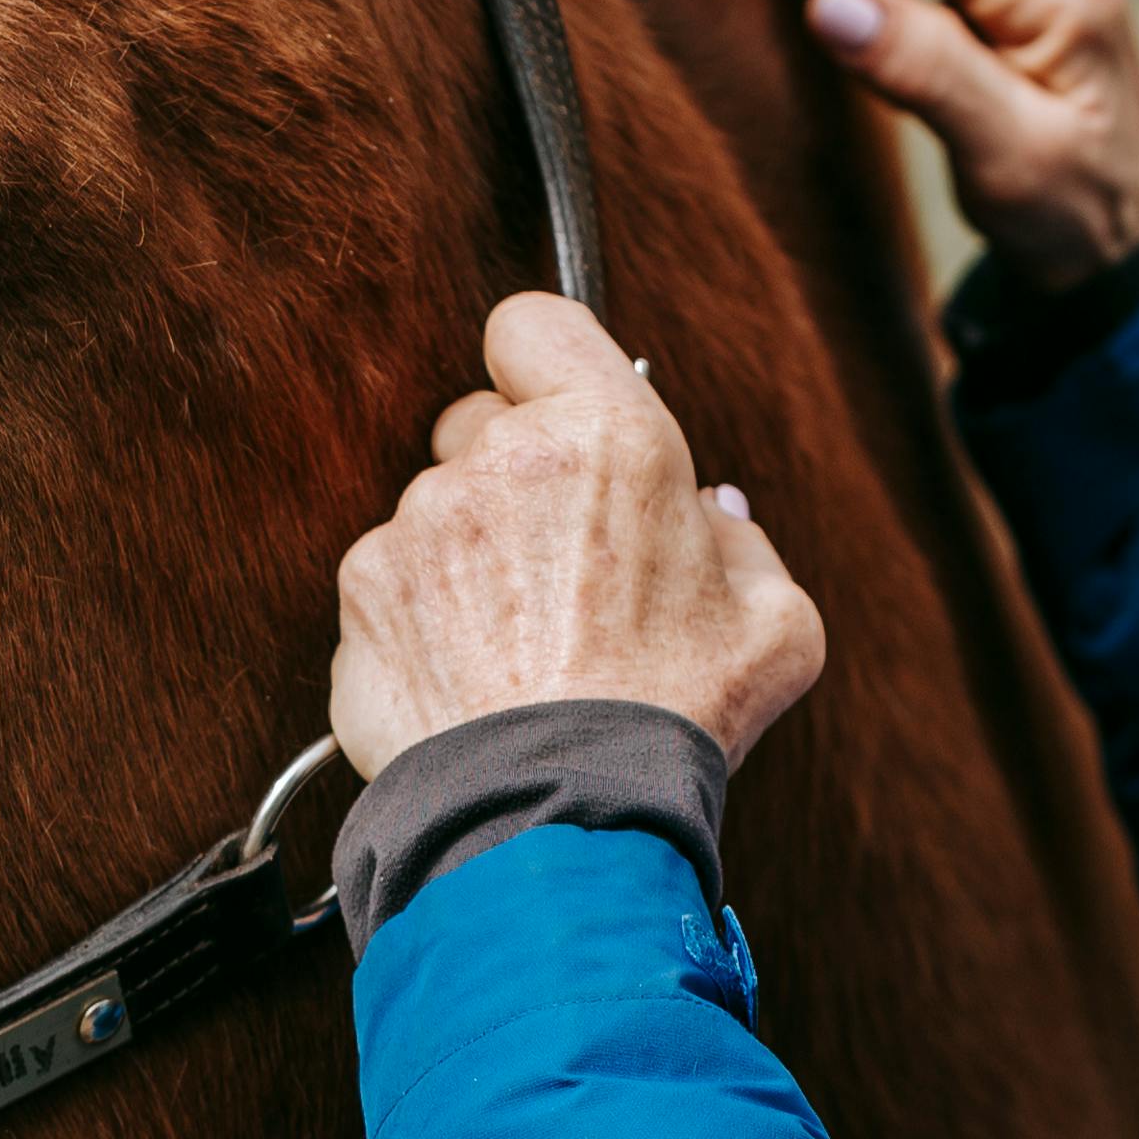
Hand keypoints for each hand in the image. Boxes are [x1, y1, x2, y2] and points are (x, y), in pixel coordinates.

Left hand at [331, 296, 825, 779]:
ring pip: (436, 511)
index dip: (546, 361)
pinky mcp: (362, 596)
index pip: (536, 322)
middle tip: (563, 561)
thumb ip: (745, 548)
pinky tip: (474, 681)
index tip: (562, 409)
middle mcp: (496, 462)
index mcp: (606, 437)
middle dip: (514, 473)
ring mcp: (415, 527)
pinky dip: (422, 620)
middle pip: (479, 422)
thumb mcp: (776, 627)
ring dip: (470, 556)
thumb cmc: (675, 717)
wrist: (562, 816)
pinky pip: (391, 583)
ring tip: (522, 647)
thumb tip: (711, 518)